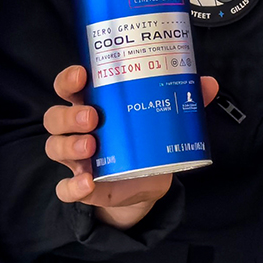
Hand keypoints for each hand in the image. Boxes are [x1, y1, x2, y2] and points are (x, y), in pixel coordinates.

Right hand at [45, 64, 218, 229]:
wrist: (145, 182)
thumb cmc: (144, 139)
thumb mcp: (161, 119)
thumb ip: (183, 99)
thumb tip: (208, 83)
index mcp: (92, 104)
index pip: (68, 87)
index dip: (69, 79)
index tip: (82, 74)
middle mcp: (78, 130)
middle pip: (55, 117)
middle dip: (70, 116)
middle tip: (93, 117)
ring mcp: (77, 159)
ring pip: (55, 148)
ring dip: (69, 146)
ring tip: (91, 145)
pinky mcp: (83, 186)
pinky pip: (65, 188)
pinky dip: (72, 187)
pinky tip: (87, 183)